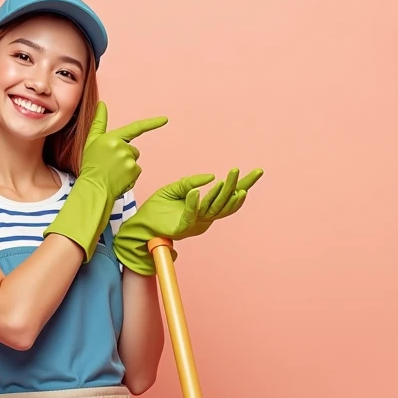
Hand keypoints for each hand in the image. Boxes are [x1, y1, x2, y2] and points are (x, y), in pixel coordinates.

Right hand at [79, 101, 167, 198]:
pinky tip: (119, 179)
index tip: (165, 119)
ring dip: (126, 166)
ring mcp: (130, 160)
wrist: (93, 188)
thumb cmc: (91, 165)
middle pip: (133, 149)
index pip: (136, 127)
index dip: (152, 123)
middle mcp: (123, 148)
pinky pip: (136, 171)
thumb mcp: (92, 141)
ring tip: (113, 172)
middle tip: (110, 164)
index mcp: (112, 138)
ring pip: (134, 160)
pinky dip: (129, 175)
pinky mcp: (134, 172)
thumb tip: (102, 104)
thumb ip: (99, 121)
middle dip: (124, 155)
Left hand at [113, 168, 264, 274]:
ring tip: (227, 177)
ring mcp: (195, 223)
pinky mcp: (182, 228)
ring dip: (221, 192)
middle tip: (238, 170)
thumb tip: (211, 176)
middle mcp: (205, 217)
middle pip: (227, 202)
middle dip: (236, 185)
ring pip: (213, 207)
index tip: (258, 171)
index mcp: (206, 207)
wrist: (140, 225)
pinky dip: (194, 202)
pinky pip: (191, 213)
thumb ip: (191, 181)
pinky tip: (197, 191)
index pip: (229, 195)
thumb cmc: (157, 209)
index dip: (244, 184)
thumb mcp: (175, 189)